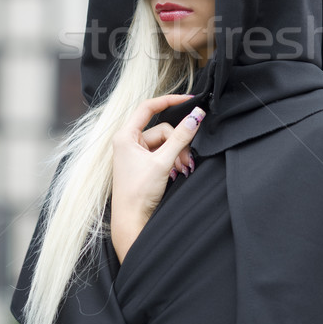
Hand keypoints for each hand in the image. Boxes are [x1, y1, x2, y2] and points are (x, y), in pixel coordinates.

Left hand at [111, 95, 205, 262]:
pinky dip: (173, 161)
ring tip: (182, 170)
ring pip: (166, 143)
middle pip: (163, 129)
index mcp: (126, 135)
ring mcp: (136, 153)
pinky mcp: (143, 164)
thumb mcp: (163, 162)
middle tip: (187, 160)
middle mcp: (129, 141)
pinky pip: (163, 154)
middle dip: (178, 143)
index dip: (169, 100)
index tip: (189, 100)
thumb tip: (196, 116)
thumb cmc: (138, 193)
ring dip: (177, 155)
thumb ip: (181, 137)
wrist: (132, 223)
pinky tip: (178, 173)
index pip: (148, 107)